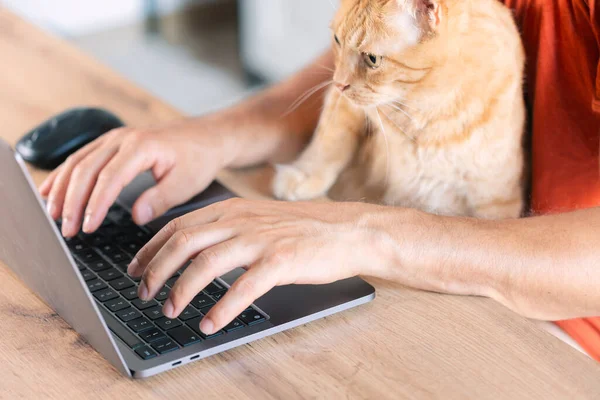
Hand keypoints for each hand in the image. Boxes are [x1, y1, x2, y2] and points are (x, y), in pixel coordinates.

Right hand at [39, 120, 234, 236]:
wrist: (206, 137)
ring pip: (77, 161)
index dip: (95, 204)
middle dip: (72, 201)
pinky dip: (64, 175)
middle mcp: (123, 138)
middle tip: (66, 230)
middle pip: (86, 169)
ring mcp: (114, 138)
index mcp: (142, 146)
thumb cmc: (198, 158)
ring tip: (52, 215)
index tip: (87, 227)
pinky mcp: (111, 142)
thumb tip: (137, 216)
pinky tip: (50, 191)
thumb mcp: (187, 183)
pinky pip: (80, 157)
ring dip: (62, 189)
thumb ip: (160, 199)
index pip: (109, 178)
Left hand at [127, 198, 391, 334]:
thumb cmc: (303, 229)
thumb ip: (228, 228)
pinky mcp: (281, 260)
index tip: (136, 268)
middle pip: (184, 243)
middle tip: (143, 293)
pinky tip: (210, 324)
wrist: (347, 230)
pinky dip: (222, 308)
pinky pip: (243, 288)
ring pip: (206, 263)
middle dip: (156, 270)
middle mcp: (241, 220)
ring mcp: (261, 239)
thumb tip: (195, 249)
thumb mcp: (259, 218)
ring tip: (170, 311)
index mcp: (232, 208)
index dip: (151, 249)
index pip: (179, 225)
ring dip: (182, 290)